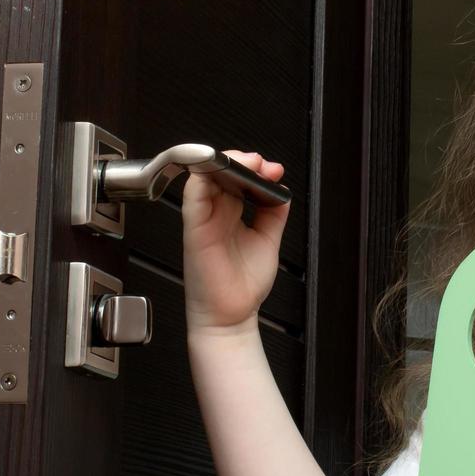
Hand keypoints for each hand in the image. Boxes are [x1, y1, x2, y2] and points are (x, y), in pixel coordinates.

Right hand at [182, 150, 289, 333]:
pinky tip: (221, 171)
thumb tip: (281, 188)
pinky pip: (193, 196)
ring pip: (204, 175)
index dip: (253, 166)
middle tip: (263, 165)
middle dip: (243, 159)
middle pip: (219, 169)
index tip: (273, 170)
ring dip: (226, 162)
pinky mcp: (195, 228)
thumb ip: (274, 212)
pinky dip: (203, 177)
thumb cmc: (243, 284)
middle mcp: (214, 211)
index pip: (234, 175)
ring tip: (251, 164)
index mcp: (229, 212)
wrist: (232, 316)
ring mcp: (203, 218)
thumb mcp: (268, 239)